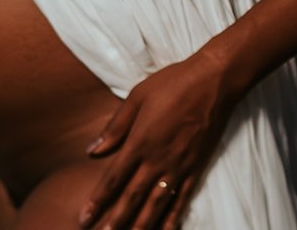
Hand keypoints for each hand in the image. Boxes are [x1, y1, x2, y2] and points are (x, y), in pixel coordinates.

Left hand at [78, 53, 241, 229]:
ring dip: (141, 225)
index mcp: (140, 142)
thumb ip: (115, 127)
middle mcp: (157, 160)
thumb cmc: (172, 84)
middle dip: (115, 220)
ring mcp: (178, 167)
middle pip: (132, 198)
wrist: (213, 82)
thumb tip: (92, 151)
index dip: (98, 201)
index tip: (83, 217)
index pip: (114, 179)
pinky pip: (182, 200)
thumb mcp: (137, 98)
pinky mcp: (196, 168)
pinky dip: (173, 219)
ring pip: (156, 205)